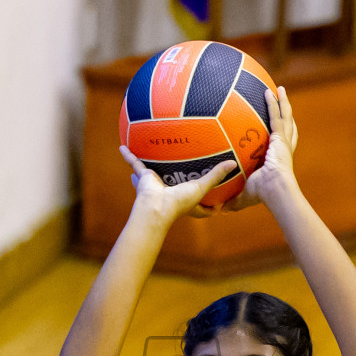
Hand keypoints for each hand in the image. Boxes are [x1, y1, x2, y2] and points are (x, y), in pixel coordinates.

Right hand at [121, 145, 236, 222]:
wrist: (155, 209)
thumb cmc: (179, 202)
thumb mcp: (200, 187)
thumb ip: (216, 176)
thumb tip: (233, 164)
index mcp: (181, 195)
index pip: (194, 195)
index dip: (203, 196)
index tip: (214, 196)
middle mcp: (167, 189)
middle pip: (170, 179)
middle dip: (172, 175)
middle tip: (177, 166)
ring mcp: (153, 183)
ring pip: (150, 170)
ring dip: (147, 164)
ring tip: (147, 152)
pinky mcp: (143, 178)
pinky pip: (134, 163)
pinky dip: (128, 156)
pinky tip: (122, 146)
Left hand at [225, 86, 299, 211]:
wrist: (275, 190)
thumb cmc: (262, 195)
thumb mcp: (245, 196)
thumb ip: (233, 199)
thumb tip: (220, 209)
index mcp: (278, 160)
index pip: (282, 145)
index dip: (282, 136)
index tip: (278, 130)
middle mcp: (283, 149)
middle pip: (288, 128)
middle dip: (286, 114)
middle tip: (282, 102)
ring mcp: (283, 142)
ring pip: (285, 117)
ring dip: (282, 103)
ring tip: (279, 89)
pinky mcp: (281, 138)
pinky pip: (277, 116)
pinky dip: (274, 103)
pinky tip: (269, 91)